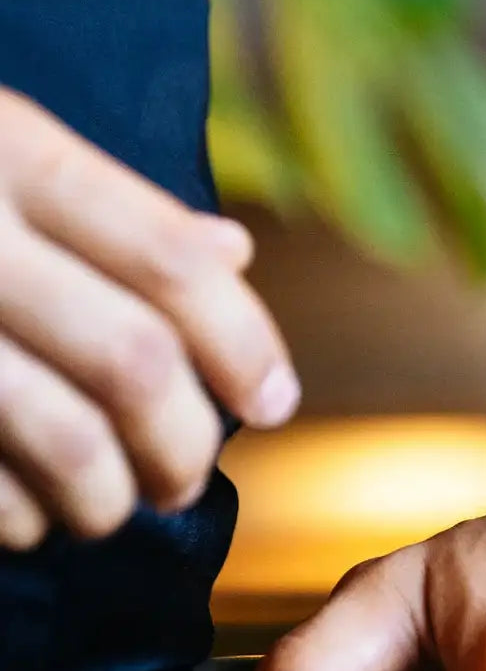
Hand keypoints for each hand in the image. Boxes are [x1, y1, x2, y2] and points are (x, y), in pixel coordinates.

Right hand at [0, 89, 297, 547]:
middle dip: (185, 440)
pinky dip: (20, 516)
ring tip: (118, 507)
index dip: (245, 344)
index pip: (172, 263)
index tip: (273, 402)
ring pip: (63, 435)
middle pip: (133, 360)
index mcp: (10, 152)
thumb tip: (234, 252)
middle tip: (188, 476)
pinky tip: (32, 519)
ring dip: (111, 495)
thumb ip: (109, 205)